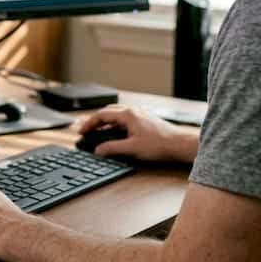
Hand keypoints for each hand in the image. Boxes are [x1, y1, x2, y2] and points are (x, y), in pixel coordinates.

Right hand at [75, 105, 198, 162]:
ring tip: (96, 133)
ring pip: (116, 116)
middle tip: (86, 131)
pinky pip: (124, 120)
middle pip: (107, 113)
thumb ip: (112, 148)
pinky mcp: (144, 121)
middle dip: (95, 121)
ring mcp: (139, 115)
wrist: (179, 144)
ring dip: (104, 123)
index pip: (101, 115)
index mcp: (128, 115)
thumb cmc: (160, 145)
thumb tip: (98, 150)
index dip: (89, 123)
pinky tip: (114, 135)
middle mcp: (133, 111)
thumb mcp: (132, 148)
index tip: (81, 131)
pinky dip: (114, 126)